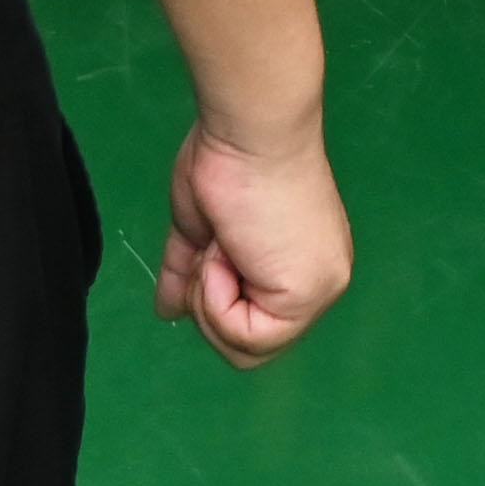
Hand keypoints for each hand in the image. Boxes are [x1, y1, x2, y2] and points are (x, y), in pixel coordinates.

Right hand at [157, 120, 352, 365]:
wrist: (249, 134)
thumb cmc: (228, 164)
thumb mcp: (203, 232)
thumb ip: (190, 273)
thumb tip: (168, 310)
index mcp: (298, 265)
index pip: (249, 320)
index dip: (210, 298)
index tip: (210, 247)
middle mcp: (315, 282)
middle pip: (247, 345)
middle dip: (208, 305)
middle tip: (213, 251)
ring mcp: (315, 292)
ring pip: (244, 351)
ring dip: (210, 299)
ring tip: (220, 247)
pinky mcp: (304, 296)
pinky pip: (243, 338)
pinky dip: (214, 300)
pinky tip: (223, 252)